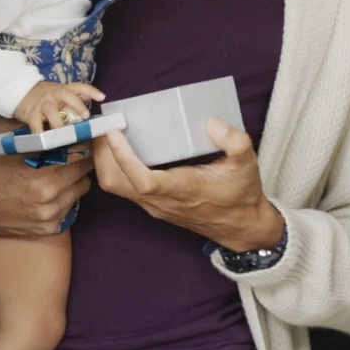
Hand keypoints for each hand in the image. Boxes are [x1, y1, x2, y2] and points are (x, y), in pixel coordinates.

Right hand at [0, 118, 93, 245]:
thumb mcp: (2, 134)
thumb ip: (32, 123)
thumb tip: (58, 112)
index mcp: (41, 171)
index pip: (80, 150)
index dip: (82, 138)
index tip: (79, 132)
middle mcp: (49, 196)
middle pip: (85, 169)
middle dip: (81, 156)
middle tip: (72, 147)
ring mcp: (49, 215)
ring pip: (81, 188)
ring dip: (75, 176)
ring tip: (61, 166)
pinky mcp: (46, 228)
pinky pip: (70, 206)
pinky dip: (66, 195)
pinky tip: (52, 187)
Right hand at [12, 81, 103, 132]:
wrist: (20, 91)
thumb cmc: (47, 97)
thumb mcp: (61, 93)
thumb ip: (78, 96)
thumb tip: (100, 98)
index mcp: (63, 90)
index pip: (79, 87)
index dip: (91, 91)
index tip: (102, 97)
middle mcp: (54, 95)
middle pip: (67, 96)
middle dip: (77, 105)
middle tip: (85, 116)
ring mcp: (42, 104)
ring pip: (51, 112)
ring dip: (58, 123)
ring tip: (63, 133)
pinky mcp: (31, 114)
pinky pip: (36, 125)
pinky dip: (41, 133)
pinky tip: (46, 141)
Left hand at [92, 117, 282, 251]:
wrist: (241, 227)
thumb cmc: (241, 194)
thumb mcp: (247, 163)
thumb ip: (234, 141)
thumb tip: (212, 122)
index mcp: (182, 190)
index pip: (142, 180)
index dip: (123, 157)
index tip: (114, 132)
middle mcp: (162, 200)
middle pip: (116, 183)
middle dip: (102, 153)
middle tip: (104, 124)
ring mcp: (154, 205)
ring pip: (116, 186)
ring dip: (105, 160)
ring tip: (107, 131)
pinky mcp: (153, 205)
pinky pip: (123, 187)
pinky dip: (114, 166)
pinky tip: (120, 147)